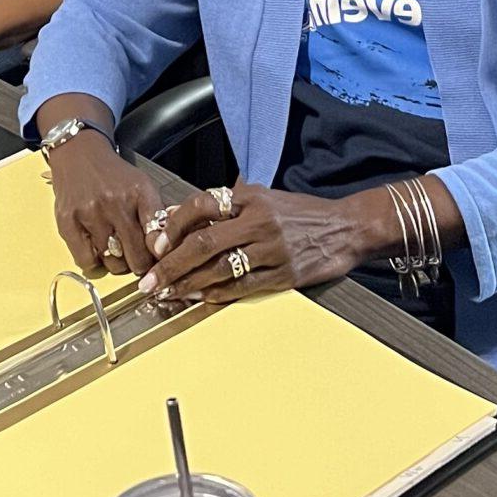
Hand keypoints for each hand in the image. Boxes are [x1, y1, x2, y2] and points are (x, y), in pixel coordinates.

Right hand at [46, 130, 162, 277]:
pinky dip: (93, 263)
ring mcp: (90, 213)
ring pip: (112, 263)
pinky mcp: (67, 222)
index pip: (157, 238)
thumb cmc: (114, 176)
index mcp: (140, 193)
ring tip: (115, 251)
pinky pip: (85, 261)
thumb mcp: (143, 186)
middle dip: (139, 264)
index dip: (160, 255)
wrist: (80, 154)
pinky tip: (96, 251)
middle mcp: (115, 203)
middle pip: (136, 258)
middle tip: (136, 258)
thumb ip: (157, 215)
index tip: (157, 258)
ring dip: (116, 264)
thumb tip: (167, 248)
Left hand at [138, 184, 382, 304]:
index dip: (174, 226)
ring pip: (220, 269)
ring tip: (168, 294)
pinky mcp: (284, 274)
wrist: (347, 228)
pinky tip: (199, 299)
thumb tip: (177, 220)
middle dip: (172, 265)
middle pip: (204, 243)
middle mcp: (259, 221)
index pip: (202, 205)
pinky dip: (217, 295)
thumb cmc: (300, 213)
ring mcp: (272, 249)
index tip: (157, 244)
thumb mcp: (263, 198)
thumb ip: (224, 208)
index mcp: (251, 197)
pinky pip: (242, 287)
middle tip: (150, 281)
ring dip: (189, 285)